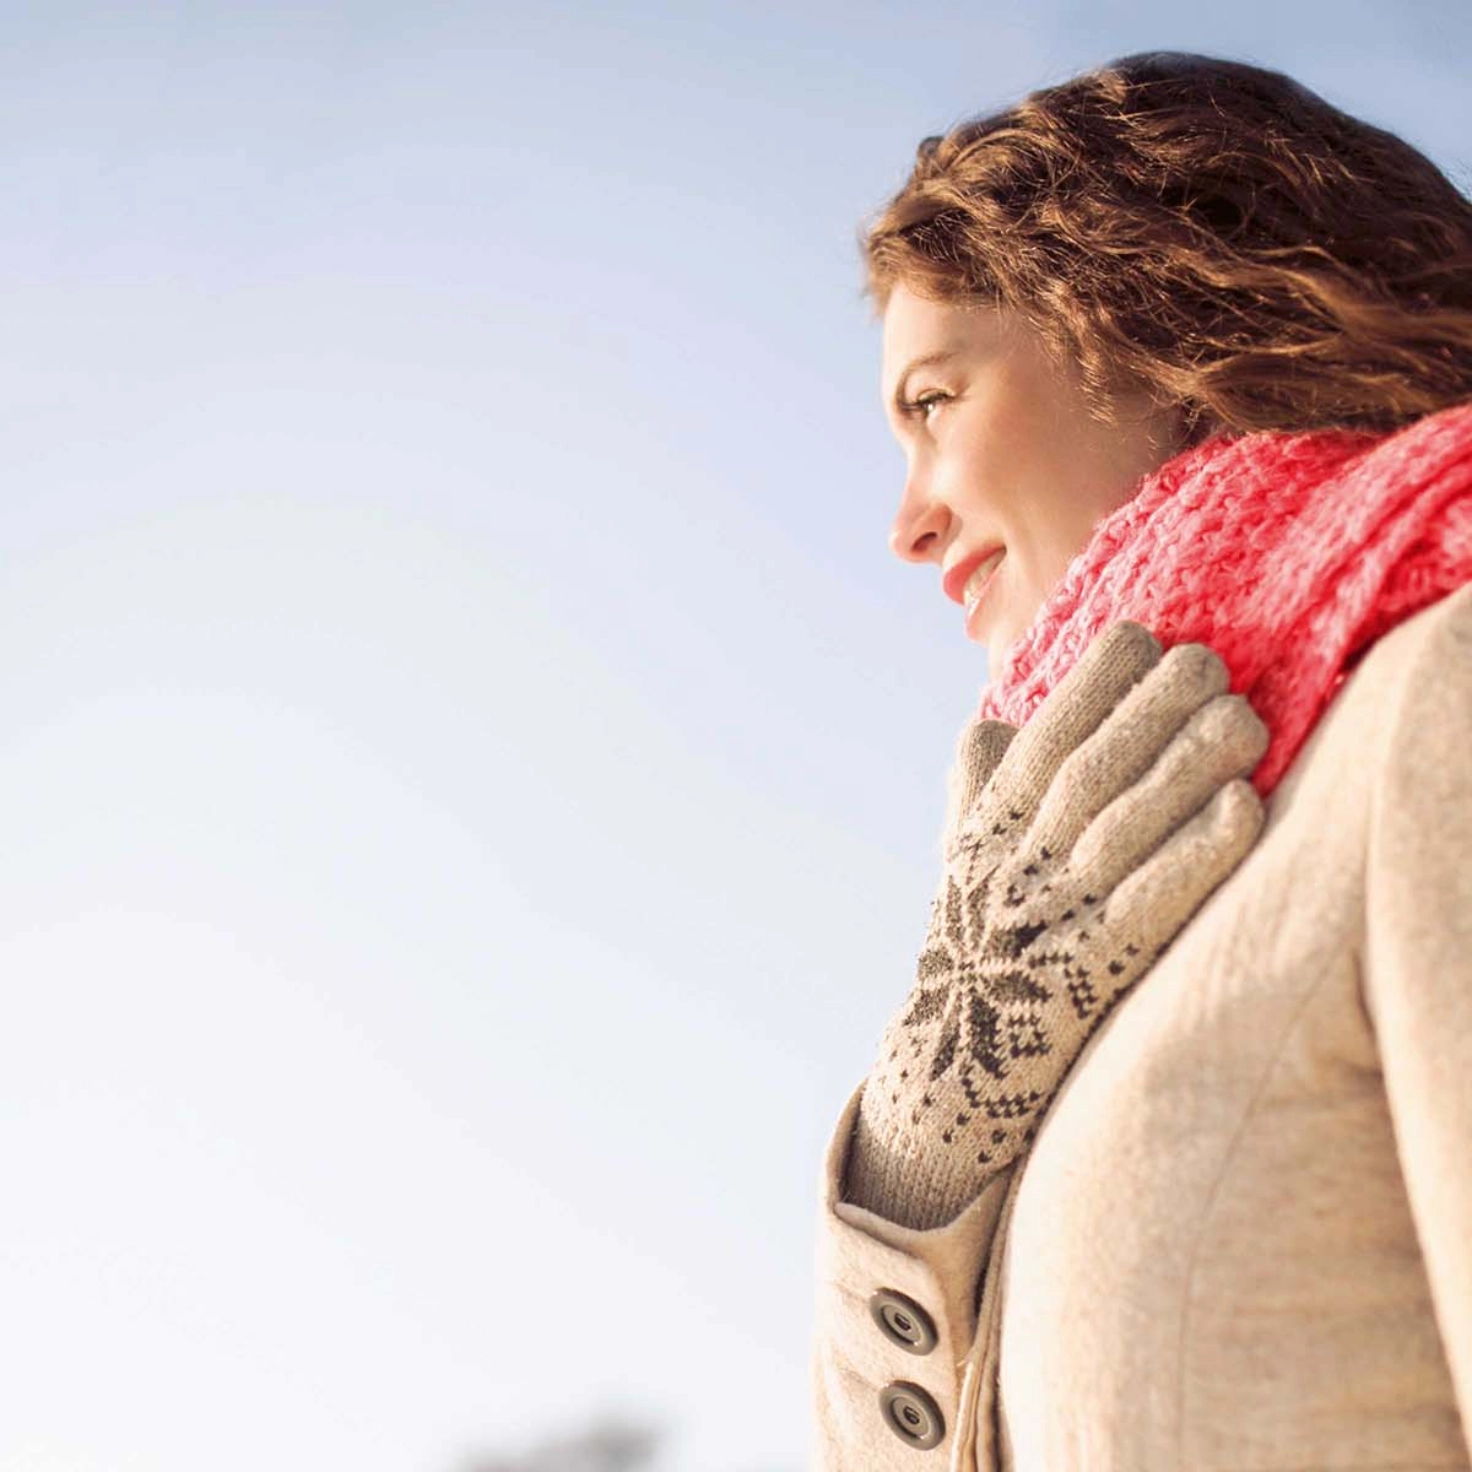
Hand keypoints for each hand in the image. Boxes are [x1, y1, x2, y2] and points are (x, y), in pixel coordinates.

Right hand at [843, 620, 1269, 1229]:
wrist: (949, 1075)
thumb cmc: (967, 954)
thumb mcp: (957, 864)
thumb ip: (973, 789)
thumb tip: (991, 719)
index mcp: (982, 833)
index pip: (1037, 745)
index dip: (1086, 687)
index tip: (1137, 635)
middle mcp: (1012, 869)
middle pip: (1086, 775)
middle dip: (1145, 709)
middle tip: (1205, 660)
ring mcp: (1049, 922)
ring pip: (1121, 830)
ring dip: (1182, 768)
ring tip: (1241, 717)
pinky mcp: (1090, 976)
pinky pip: (1149, 906)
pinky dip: (1195, 855)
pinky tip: (1242, 809)